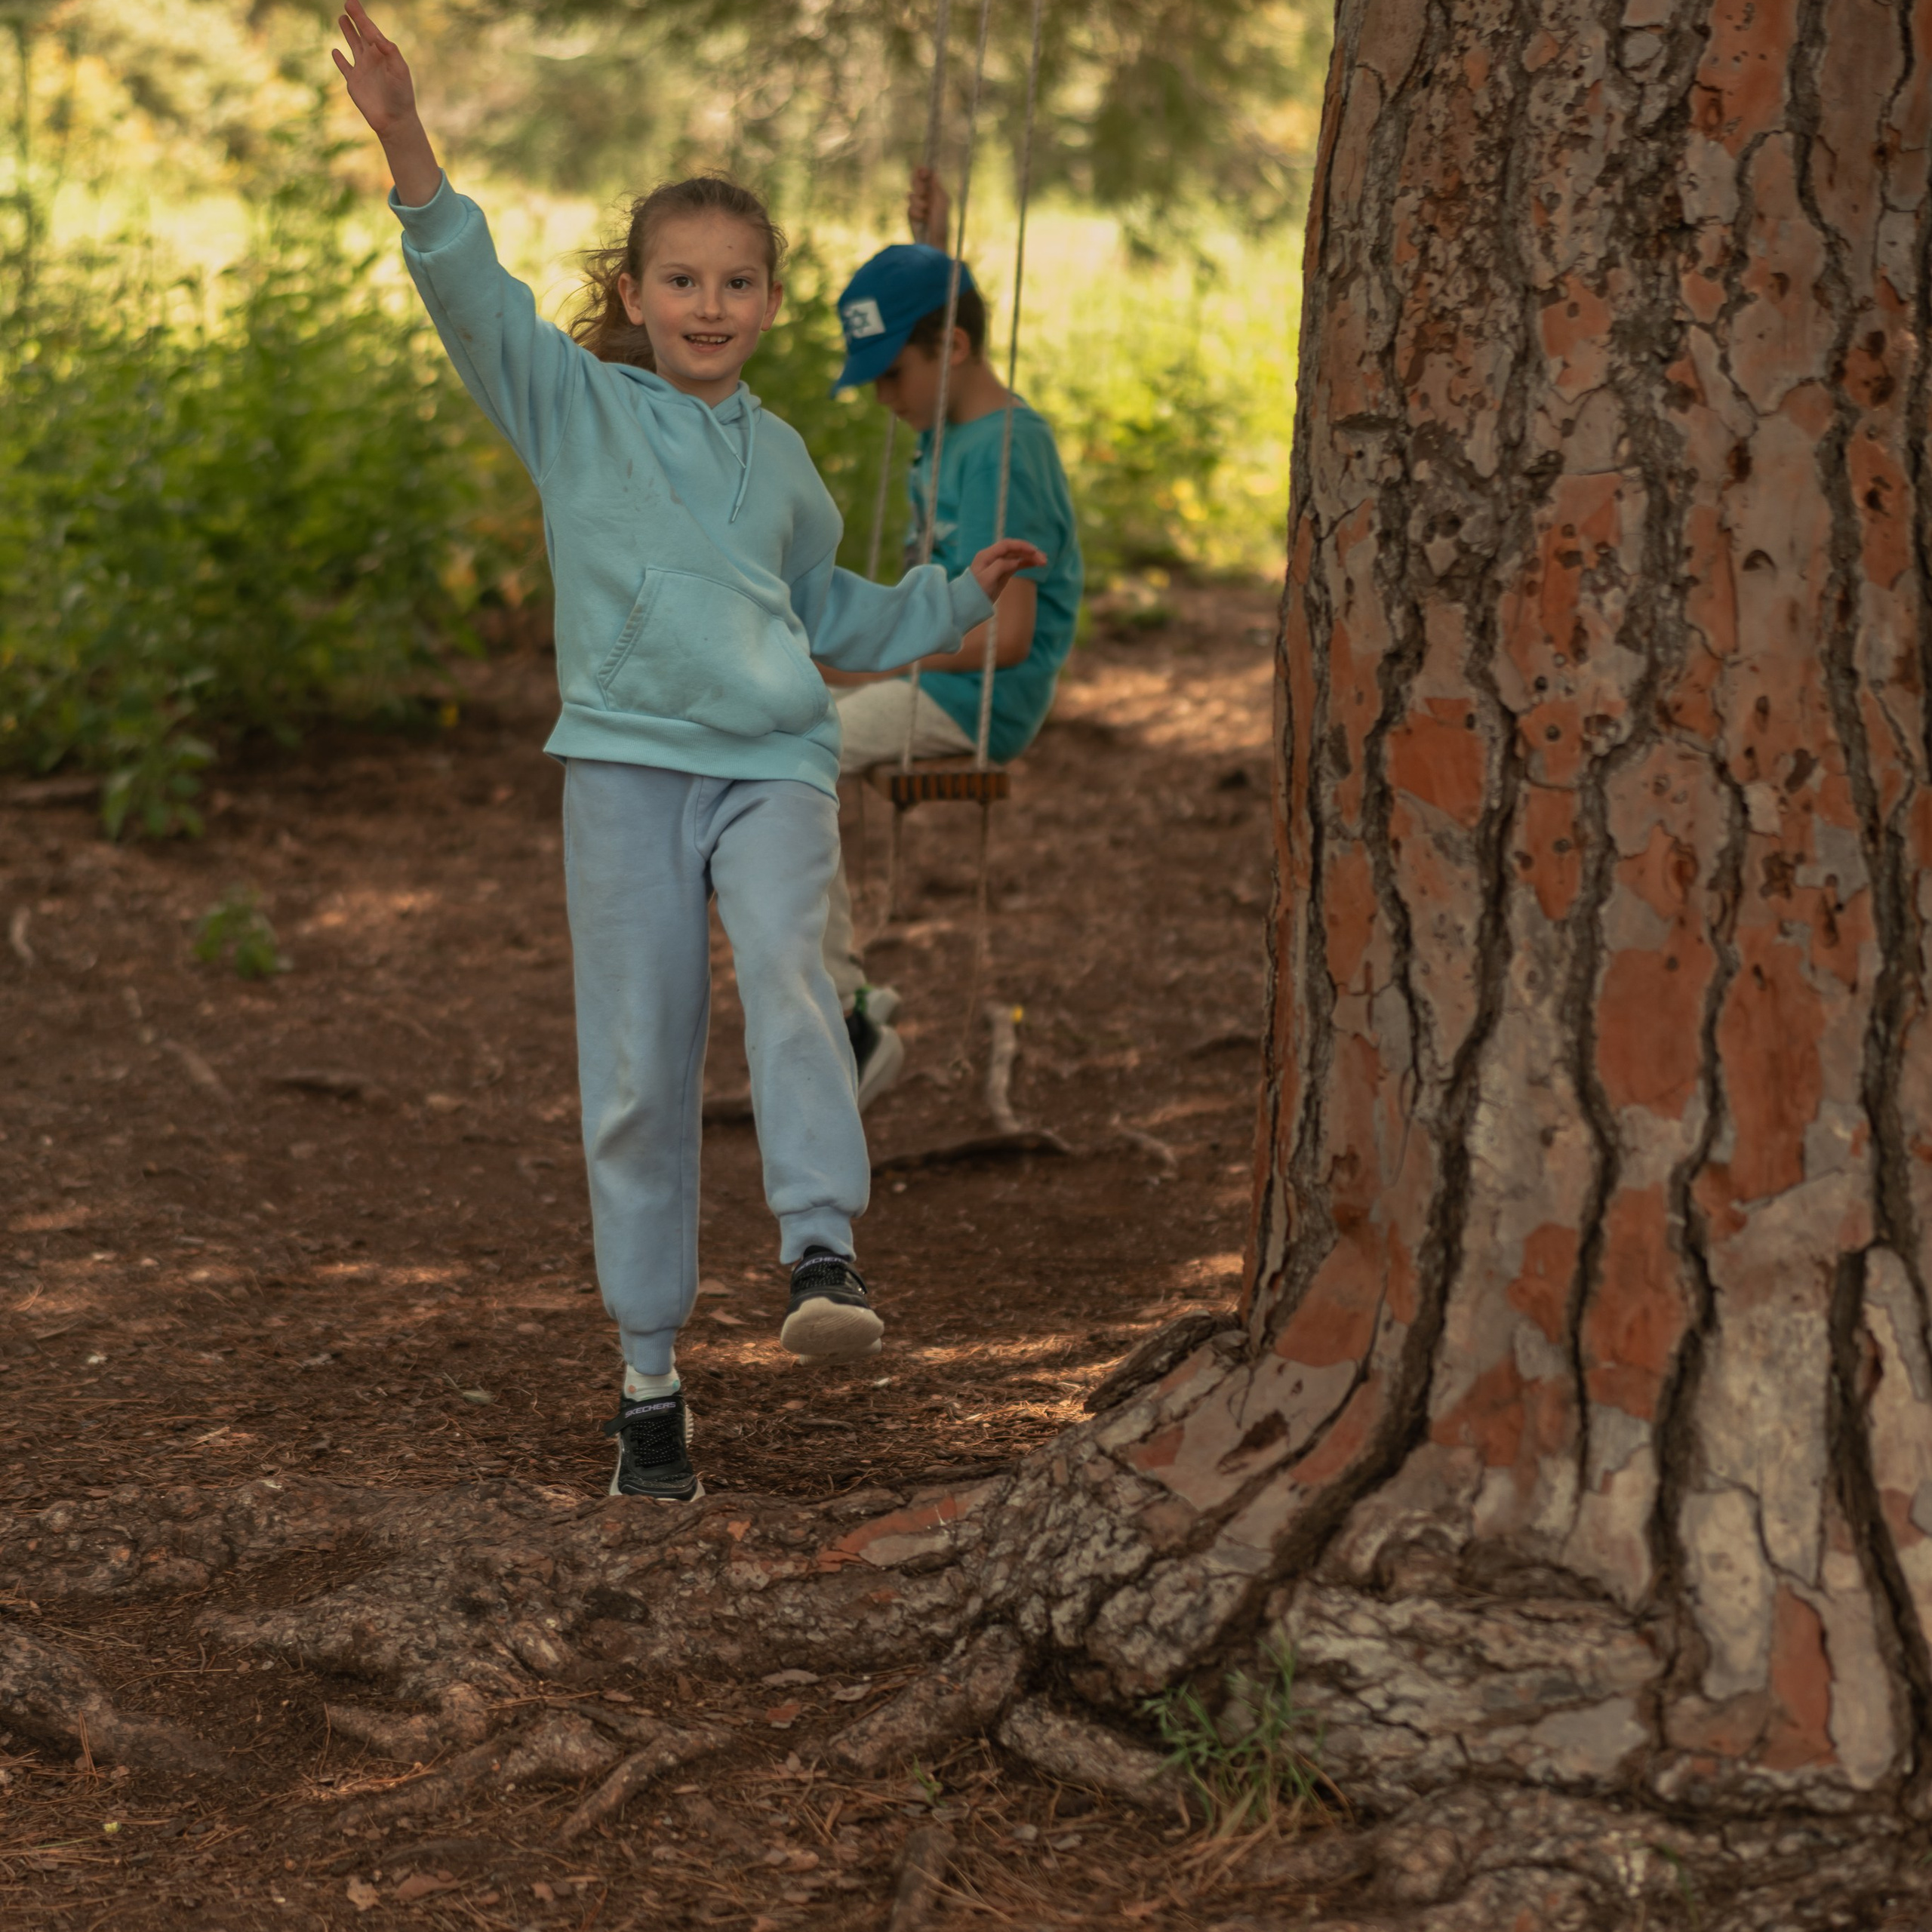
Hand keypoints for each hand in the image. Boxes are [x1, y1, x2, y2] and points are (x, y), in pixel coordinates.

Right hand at [333, 0, 417, 139]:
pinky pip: (344, 67)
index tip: (352, 3)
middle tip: (349, 3)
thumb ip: (391, 53)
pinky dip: (339, 60)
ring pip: (353, 45)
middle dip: (355, 18)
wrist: (395, 120)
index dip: (361, 17)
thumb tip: (378, 37)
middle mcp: (372, 58)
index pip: (371, 30)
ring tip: (342, 18)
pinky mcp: (353, 82)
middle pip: (362, 33)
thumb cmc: (401, 96)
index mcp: (383, 54)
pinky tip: (335, 51)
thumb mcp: (400, 71)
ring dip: (348, 32)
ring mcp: (362, 70)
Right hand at [908, 166, 951, 248]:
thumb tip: (933, 172)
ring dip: (920, 204)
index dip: (922, 171)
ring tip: (927, 213)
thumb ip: (936, 186)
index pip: (926, 175)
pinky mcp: (911, 214)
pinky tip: (922, 220)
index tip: (922, 172)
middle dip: (918, 186)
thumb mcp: (942, 202)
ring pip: (911, 195)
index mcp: (935, 190)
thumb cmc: (941, 222)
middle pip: (915, 180)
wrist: (934, 240)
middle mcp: (926, 195)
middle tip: (924, 194)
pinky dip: (917, 214)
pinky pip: (910, 208)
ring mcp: (917, 204)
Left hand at [969, 538, 1046, 603]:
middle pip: (1014, 549)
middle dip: (1029, 552)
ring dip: (1030, 557)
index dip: (1021, 546)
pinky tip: (1036, 564)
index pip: (1006, 545)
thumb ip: (1000, 566)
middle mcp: (993, 557)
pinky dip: (1026, 563)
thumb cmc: (975, 591)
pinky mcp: (1003, 572)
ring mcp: (999, 564)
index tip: (1034, 551)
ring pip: (1017, 556)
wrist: (969, 604)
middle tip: (1043, 559)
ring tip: (1044, 561)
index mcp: (987, 555)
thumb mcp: (987, 578)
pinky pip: (1016, 564)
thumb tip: (1014, 561)